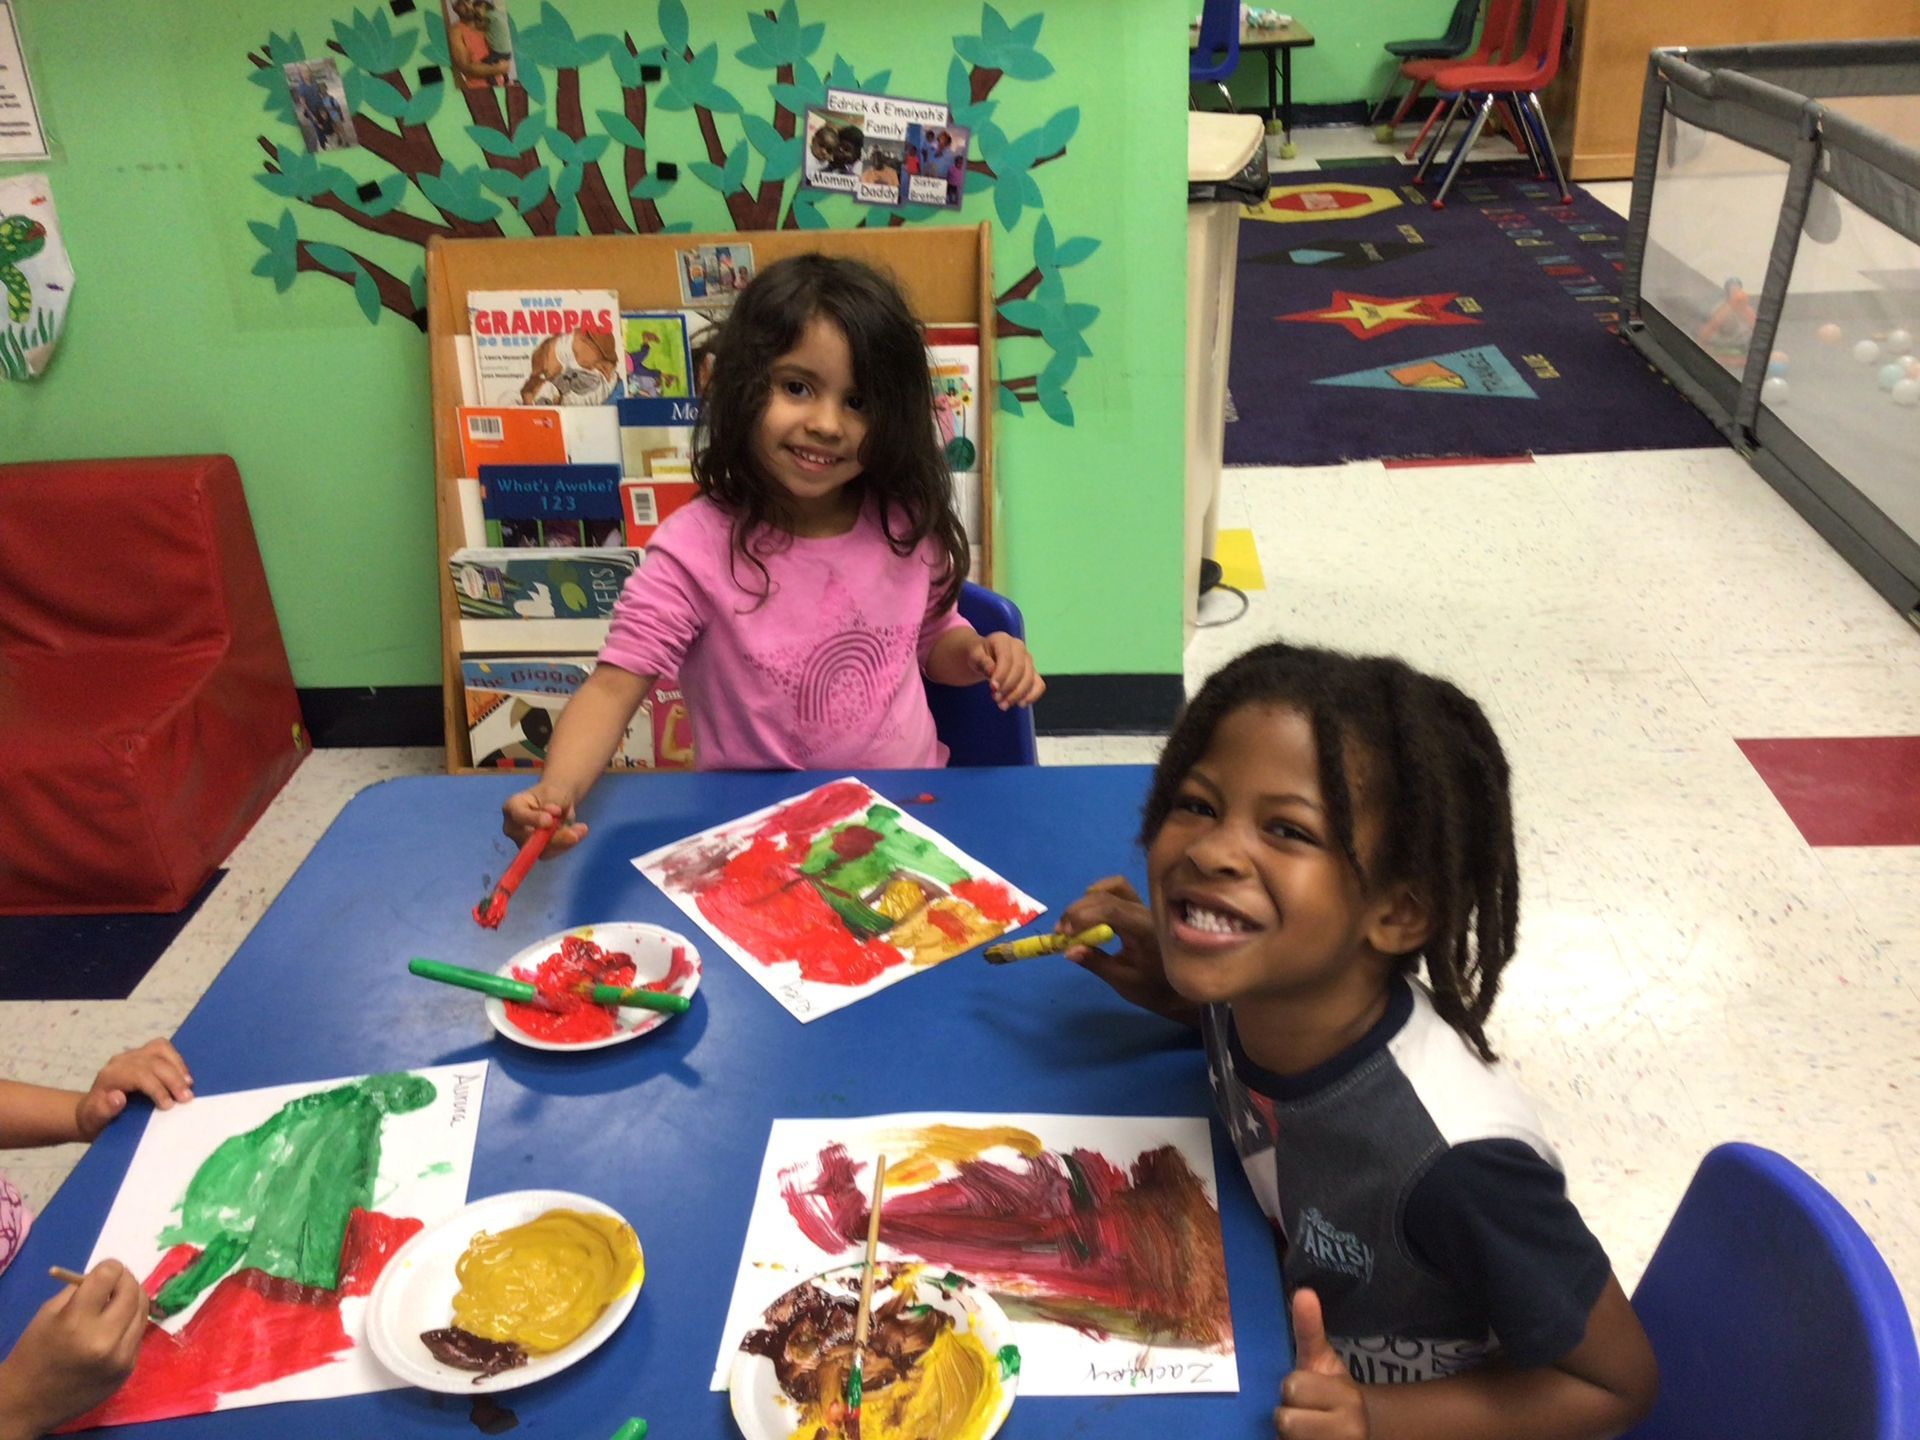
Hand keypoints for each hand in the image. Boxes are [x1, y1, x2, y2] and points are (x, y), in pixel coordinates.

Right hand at [0, 1261, 146, 1438]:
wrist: (28, 1403)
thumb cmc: (34, 1353)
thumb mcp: (49, 1313)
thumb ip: (82, 1290)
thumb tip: (110, 1274)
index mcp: (76, 1321)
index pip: (110, 1275)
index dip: (109, 1267)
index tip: (104, 1271)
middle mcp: (104, 1339)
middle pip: (133, 1291)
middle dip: (125, 1280)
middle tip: (115, 1282)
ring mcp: (120, 1357)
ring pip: (143, 1311)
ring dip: (132, 1300)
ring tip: (116, 1302)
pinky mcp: (128, 1370)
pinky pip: (138, 1334)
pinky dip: (130, 1324)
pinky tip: (115, 1327)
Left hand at [76, 1039, 192, 1141]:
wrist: (92, 1111)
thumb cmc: (95, 1118)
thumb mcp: (94, 1120)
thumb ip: (103, 1110)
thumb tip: (118, 1097)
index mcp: (110, 1075)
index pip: (139, 1074)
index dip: (158, 1088)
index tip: (169, 1106)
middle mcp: (121, 1061)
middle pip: (153, 1061)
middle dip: (173, 1079)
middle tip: (187, 1098)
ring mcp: (133, 1055)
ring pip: (160, 1049)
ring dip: (177, 1066)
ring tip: (189, 1084)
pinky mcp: (142, 1054)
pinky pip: (162, 1047)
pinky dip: (176, 1059)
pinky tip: (183, 1075)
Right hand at [502, 788, 586, 852]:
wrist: (559, 802)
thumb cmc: (552, 793)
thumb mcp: (555, 792)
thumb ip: (553, 802)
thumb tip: (553, 815)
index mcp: (512, 807)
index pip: (519, 816)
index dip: (533, 820)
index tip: (550, 820)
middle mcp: (514, 827)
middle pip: (529, 839)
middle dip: (553, 837)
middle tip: (574, 834)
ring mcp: (524, 842)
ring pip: (542, 849)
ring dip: (565, 842)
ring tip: (581, 829)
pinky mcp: (538, 851)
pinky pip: (553, 852)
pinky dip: (568, 844)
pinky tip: (579, 832)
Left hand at [967, 632, 1044, 710]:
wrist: (985, 656)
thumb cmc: (979, 655)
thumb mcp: (975, 656)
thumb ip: (982, 662)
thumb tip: (992, 672)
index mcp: (1003, 640)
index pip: (1006, 658)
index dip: (1001, 674)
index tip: (993, 689)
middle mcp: (1019, 647)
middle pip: (1020, 669)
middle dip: (1008, 687)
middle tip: (996, 699)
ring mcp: (1028, 659)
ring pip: (1030, 678)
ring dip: (1017, 695)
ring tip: (1003, 705)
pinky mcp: (1033, 672)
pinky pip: (1039, 685)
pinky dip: (1032, 696)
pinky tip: (1020, 704)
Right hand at [1057, 877, 1192, 1022]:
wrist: (1180, 991)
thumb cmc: (1153, 988)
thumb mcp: (1122, 980)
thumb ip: (1096, 962)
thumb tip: (1068, 950)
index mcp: (1146, 930)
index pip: (1112, 909)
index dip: (1084, 916)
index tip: (1064, 933)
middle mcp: (1146, 912)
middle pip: (1108, 896)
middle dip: (1079, 910)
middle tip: (1061, 931)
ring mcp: (1145, 907)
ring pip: (1114, 887)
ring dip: (1089, 899)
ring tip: (1073, 920)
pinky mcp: (1140, 909)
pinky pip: (1119, 892)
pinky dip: (1100, 896)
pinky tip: (1088, 912)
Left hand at [1274, 1288, 1368, 1438]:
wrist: (1353, 1432)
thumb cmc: (1328, 1392)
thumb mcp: (1320, 1360)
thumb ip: (1309, 1330)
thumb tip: (1304, 1292)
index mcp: (1347, 1397)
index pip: (1293, 1387)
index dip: (1291, 1389)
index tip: (1304, 1392)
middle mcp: (1351, 1430)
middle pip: (1286, 1419)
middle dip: (1288, 1414)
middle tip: (1302, 1413)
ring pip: (1286, 1437)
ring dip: (1286, 1436)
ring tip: (1303, 1430)